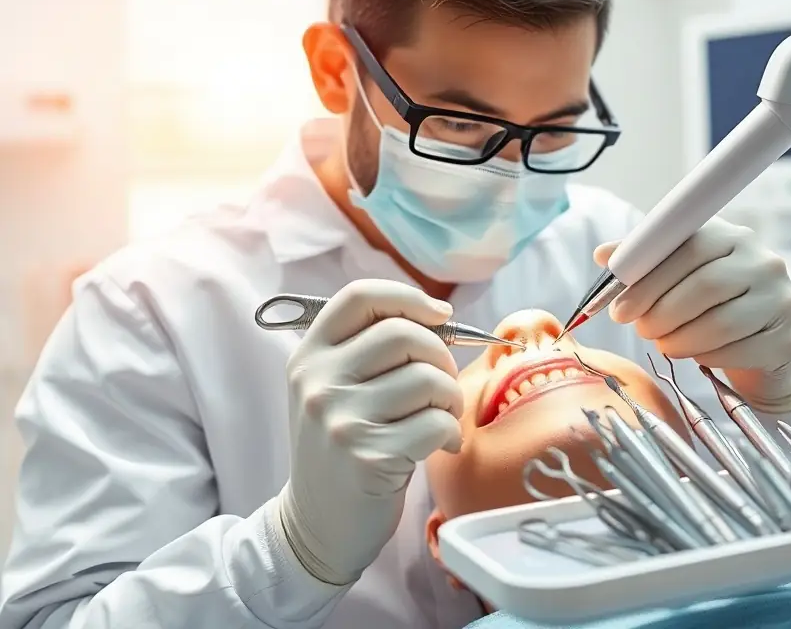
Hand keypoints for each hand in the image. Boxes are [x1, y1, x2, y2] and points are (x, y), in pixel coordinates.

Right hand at [276, 279, 462, 585]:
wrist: (316, 525)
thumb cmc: (341, 448)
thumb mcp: (333, 389)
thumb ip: (369, 350)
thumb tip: (440, 317)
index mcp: (309, 356)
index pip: (361, 297)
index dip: (408, 298)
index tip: (440, 316)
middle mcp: (318, 382)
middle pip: (403, 334)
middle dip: (441, 356)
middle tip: (442, 385)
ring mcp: (340, 419)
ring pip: (427, 379)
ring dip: (450, 398)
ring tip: (441, 418)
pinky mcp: (368, 456)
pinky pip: (435, 423)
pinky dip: (449, 433)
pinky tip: (439, 445)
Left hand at [595, 217, 790, 412]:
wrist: (769, 341)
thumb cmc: (714, 304)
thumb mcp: (680, 276)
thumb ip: (645, 262)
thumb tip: (603, 254)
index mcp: (731, 237)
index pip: (688, 247)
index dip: (647, 278)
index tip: (619, 306)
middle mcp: (763, 261)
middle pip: (704, 285)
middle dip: (661, 313)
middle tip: (641, 330)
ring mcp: (781, 299)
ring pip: (719, 323)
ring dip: (679, 339)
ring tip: (664, 343)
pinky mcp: (788, 338)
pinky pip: (737, 351)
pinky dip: (705, 356)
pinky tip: (697, 354)